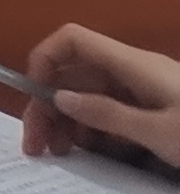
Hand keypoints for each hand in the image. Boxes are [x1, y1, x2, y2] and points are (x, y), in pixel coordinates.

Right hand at [23, 25, 179, 166]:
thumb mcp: (160, 132)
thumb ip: (109, 115)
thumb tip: (59, 99)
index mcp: (133, 64)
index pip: (73, 41)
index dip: (45, 60)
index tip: (32, 96)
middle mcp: (133, 71)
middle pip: (75, 75)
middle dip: (48, 105)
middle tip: (35, 144)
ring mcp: (144, 91)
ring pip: (89, 95)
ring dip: (66, 120)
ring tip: (57, 152)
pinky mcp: (153, 110)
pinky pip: (109, 111)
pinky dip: (91, 128)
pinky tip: (87, 150)